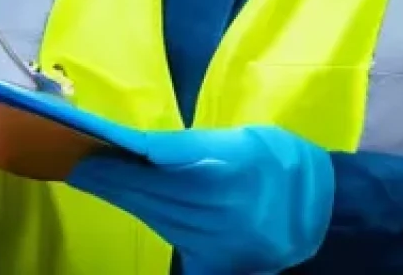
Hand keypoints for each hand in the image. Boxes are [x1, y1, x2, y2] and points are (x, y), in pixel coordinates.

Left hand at [67, 125, 334, 273]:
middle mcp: (221, 205)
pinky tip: (130, 202)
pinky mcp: (219, 262)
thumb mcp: (246, 139)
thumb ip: (199, 147)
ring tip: (95, 177)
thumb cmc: (283, 160)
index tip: (94, 145)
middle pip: (154, 190)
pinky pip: (177, 242)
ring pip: (159, 215)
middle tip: (79, 161)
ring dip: (126, 196)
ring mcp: (219, 239)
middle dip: (113, 176)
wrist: (324, 210)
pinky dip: (154, 219)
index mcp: (232, 165)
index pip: (166, 158)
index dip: (126, 154)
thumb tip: (146, 150)